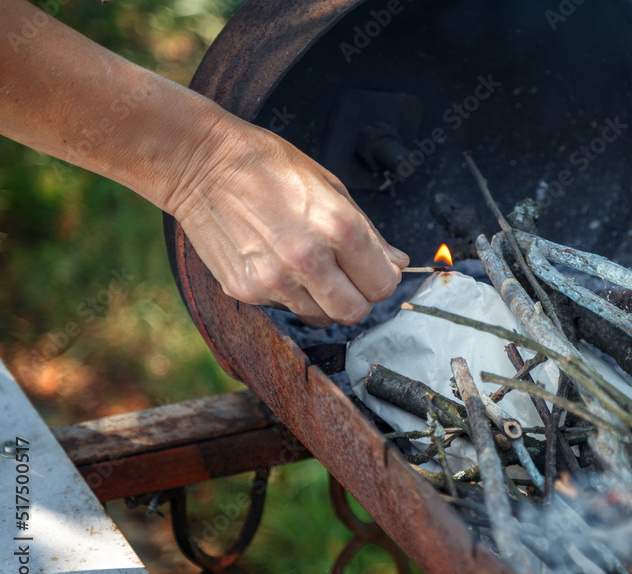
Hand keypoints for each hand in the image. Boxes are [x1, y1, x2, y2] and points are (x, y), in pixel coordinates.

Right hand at [167, 116, 407, 327]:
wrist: (201, 163)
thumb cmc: (268, 166)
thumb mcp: (331, 187)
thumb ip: (369, 233)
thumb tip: (396, 262)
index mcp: (338, 227)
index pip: (382, 284)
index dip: (382, 280)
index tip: (376, 271)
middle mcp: (308, 259)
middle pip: (355, 312)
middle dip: (358, 298)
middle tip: (349, 279)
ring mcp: (274, 279)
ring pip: (321, 318)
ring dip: (324, 301)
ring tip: (311, 270)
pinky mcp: (247, 290)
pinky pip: (284, 308)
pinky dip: (290, 294)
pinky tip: (279, 264)